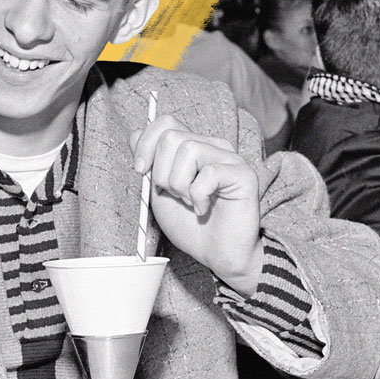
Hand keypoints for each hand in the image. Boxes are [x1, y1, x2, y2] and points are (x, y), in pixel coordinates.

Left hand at [129, 115, 264, 295]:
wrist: (217, 255)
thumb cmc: (190, 225)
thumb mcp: (158, 192)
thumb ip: (149, 164)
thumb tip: (135, 134)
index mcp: (193, 147)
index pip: (165, 123)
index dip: (146, 143)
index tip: (141, 171)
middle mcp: (213, 146)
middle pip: (172, 136)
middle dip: (161, 172)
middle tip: (174, 195)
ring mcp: (230, 158)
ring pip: (188, 150)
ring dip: (179, 184)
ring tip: (189, 201)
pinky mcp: (244, 174)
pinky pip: (208, 173)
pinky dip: (197, 196)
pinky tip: (202, 209)